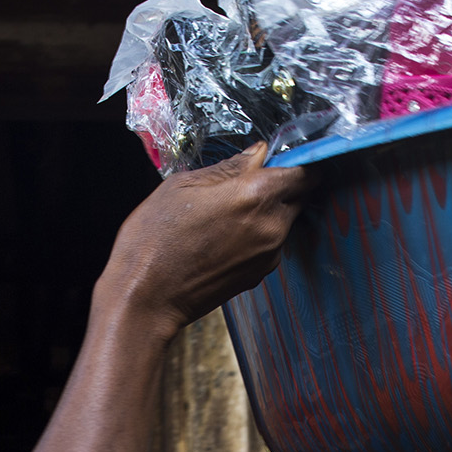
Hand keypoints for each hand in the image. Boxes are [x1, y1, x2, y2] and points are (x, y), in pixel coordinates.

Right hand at [101, 145, 308, 336]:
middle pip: (297, 198)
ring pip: (282, 222)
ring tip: (224, 216)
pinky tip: (222, 238)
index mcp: (255, 196)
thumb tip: (256, 154)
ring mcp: (269, 255)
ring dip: (265, 214)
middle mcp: (271, 227)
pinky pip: (269, 245)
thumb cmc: (155, 240)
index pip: (304, 173)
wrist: (147, 297)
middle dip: (279, 188)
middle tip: (243, 186)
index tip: (278, 160)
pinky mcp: (260, 275)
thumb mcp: (183, 185)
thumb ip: (228, 167)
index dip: (295, 163)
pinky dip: (255, 237)